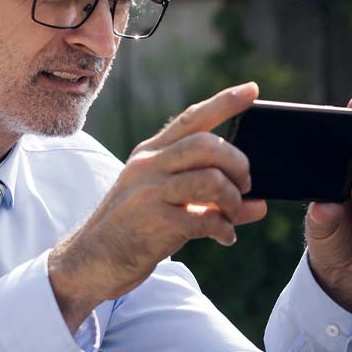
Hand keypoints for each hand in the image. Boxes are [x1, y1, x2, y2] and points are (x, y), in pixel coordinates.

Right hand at [47, 82, 269, 326]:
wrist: (91, 261)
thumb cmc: (134, 230)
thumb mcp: (167, 204)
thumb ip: (211, 200)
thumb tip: (259, 205)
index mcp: (150, 154)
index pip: (191, 118)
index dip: (224, 102)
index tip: (252, 89)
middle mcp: (148, 166)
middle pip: (207, 144)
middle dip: (237, 164)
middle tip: (245, 185)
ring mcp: (149, 192)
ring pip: (211, 179)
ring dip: (232, 200)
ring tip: (230, 215)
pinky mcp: (154, 222)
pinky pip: (205, 218)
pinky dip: (224, 229)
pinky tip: (224, 237)